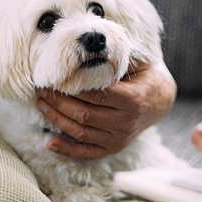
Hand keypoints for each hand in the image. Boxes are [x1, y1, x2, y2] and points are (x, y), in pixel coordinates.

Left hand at [36, 62, 175, 158]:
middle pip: (84, 114)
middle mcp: (125, 122)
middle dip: (58, 101)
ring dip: (57, 119)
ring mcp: (119, 138)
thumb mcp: (136, 62)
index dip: (71, 88)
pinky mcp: (113, 148)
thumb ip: (115, 58)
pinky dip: (68, 150)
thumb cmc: (143, 77)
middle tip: (42, 89)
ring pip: (81, 132)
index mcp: (132, 99)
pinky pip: (87, 153)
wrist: (160, 101)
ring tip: (42, 105)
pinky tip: (50, 144)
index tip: (53, 78)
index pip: (95, 95)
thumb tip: (88, 48)